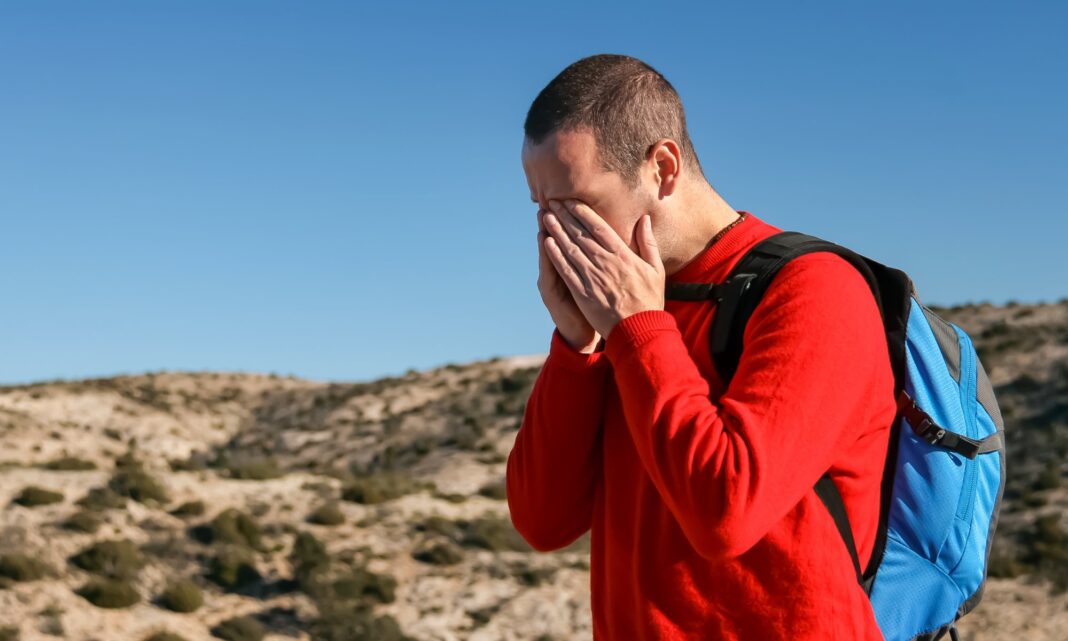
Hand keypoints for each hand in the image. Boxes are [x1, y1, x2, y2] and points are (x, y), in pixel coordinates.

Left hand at [541, 199, 664, 339]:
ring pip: (570, 249)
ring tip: (546, 216)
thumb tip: (644, 219)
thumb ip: (648, 243)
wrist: (639, 330)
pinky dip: (555, 255)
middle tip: (552, 201)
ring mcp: (593, 278)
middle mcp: (606, 262)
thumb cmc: (649, 301)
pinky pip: (566, 270)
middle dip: (565, 216)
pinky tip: (546, 243)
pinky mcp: (582, 293)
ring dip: (556, 231)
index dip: (582, 212)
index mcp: (623, 255)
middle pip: (580, 234)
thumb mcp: (655, 269)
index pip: (599, 227)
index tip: (570, 200)